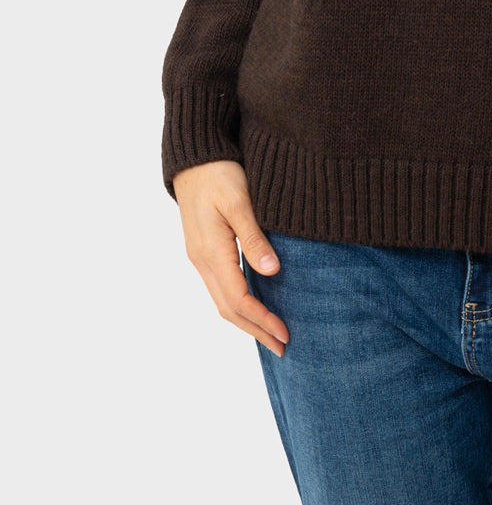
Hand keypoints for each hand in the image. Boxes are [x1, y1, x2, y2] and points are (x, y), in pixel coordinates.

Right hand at [172, 159, 289, 355]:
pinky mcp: (204, 249)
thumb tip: (271, 271)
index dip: (262, 320)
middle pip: (228, 309)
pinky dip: (239, 303)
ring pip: (222, 300)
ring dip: (247, 320)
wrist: (193, 157)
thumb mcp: (239, 201)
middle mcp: (202, 260)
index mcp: (211, 252)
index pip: (238, 299)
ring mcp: (200, 257)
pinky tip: (255, 305)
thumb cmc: (218, 173)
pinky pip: (221, 287)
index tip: (285, 333)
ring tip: (271, 335)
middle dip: (255, 330)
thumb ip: (254, 237)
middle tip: (283, 347)